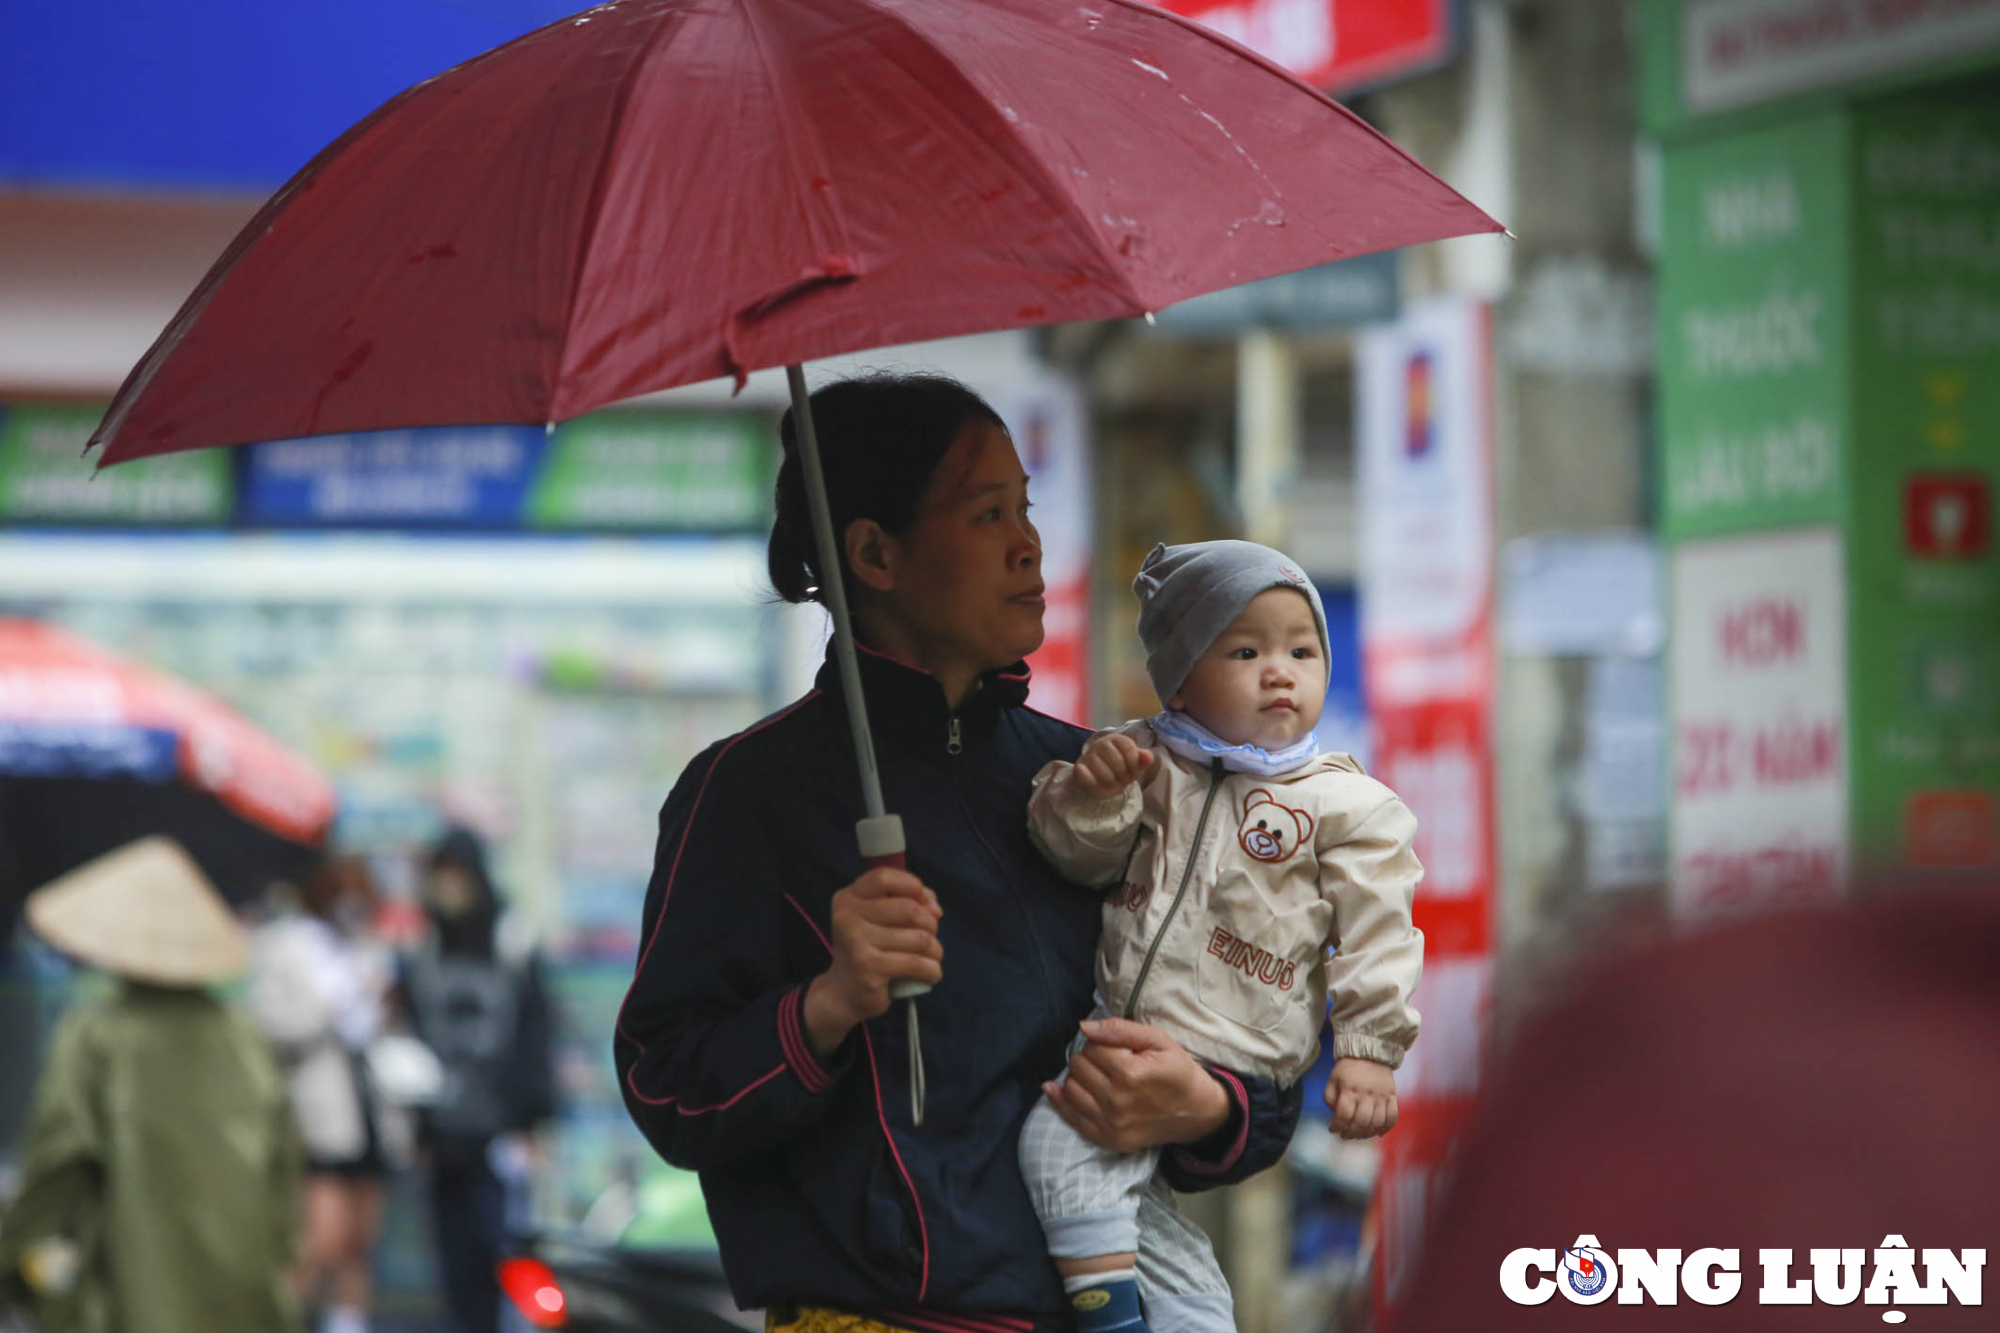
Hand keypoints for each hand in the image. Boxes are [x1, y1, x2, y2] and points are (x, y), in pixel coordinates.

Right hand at [803, 868, 941, 1054]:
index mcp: (848, 898)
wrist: (845, 992)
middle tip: (929, 938)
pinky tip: (930, 974)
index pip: (884, 877)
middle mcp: (847, 917)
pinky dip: (932, 970)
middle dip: (931, 924)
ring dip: (935, 950)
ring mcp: (856, 943)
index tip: (923, 901)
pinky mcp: (869, 968)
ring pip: (919, 938)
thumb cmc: (869, 949)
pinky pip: (916, 963)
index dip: (912, 885)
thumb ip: (910, 902)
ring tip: (931, 958)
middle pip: (910, 909)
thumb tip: (934, 908)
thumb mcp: (882, 919)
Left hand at [1041, 1017, 1230, 1153]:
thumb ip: (1121, 1029)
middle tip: (1107, 1061)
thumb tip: (1084, 1026)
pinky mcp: (1108, 1139)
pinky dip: (1060, 1100)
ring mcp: (1111, 1124)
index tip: (1114, 1047)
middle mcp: (1116, 1101)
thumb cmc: (1179, 1072)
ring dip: (1077, 1077)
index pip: (1091, 1047)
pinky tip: (1054, 1088)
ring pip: (1070, 1089)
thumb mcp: (1159, 1041)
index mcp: (1130, 1073)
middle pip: (1078, 1066)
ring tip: (1096, 1075)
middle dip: (1088, 1058)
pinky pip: (1071, 1117)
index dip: (1100, 1042)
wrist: (1197, 1113)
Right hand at [1073, 734, 1153, 800]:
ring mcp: (1088, 755)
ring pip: (1104, 772)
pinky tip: (1096, 782)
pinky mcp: (1079, 767)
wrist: (1099, 779)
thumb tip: (1148, 757)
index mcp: (1117, 739)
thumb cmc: (1119, 770)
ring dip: (1110, 782)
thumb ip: (1142, 760)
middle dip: (1123, 775)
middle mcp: (1101, 744)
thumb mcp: (1134, 765)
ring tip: (1111, 781)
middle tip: (1122, 778)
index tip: (1132, 770)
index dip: (1134, 765)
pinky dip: (1092, 782)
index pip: (1130, 750)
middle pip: (1118, 762)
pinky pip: (1086, 776)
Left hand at [1325, 1058, 1397, 1138]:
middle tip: (1346, 1135)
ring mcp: (1381, 1096)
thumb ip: (1330, 1099)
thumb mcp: (1332, 1080)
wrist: (1370, 1053)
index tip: (1333, 1130)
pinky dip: (1386, 1128)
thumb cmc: (1347, 1069)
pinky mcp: (1392, 1096)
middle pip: (1361, 1122)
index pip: (1343, 1115)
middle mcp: (1366, 1094)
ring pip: (1377, 1122)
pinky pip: (1393, 1117)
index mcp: (1349, 1089)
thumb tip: (1336, 1117)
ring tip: (1359, 1134)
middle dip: (1351, 1133)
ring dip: (1367, 1133)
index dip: (1337, 1126)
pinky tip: (1377, 1133)